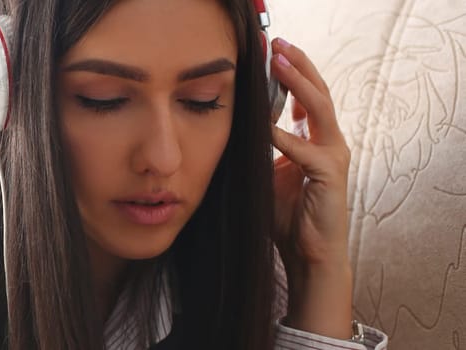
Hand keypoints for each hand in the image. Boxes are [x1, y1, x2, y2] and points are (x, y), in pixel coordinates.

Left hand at [268, 37, 353, 338]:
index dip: (291, 73)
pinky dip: (286, 138)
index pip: (306, 97)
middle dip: (298, 66)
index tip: (270, 52)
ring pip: (320, 110)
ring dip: (298, 85)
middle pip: (318, 93)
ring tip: (280, 64)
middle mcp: (329, 144)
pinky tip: (268, 127)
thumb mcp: (265, 172)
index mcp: (316, 140)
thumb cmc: (286, 216)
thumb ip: (258, 148)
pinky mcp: (330, 177)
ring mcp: (333, 158)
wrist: (307, 254)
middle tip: (279, 44)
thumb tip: (234, 124)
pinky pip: (306, 151)